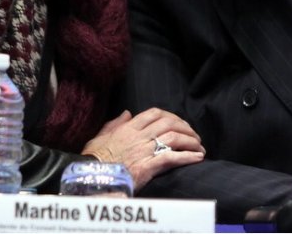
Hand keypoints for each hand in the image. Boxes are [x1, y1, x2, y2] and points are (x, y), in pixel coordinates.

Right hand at [80, 108, 204, 190]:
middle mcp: (138, 136)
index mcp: (128, 128)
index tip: (180, 122)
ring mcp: (143, 151)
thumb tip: (127, 113)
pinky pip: (172, 158)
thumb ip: (114, 123)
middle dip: (186, 128)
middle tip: (194, 136)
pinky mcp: (147, 167)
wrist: (92, 178)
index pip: (154, 114)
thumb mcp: (100, 136)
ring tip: (199, 147)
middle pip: (169, 123)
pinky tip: (197, 158)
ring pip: (174, 138)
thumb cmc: (94, 159)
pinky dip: (188, 157)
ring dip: (190, 141)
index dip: (171, 116)